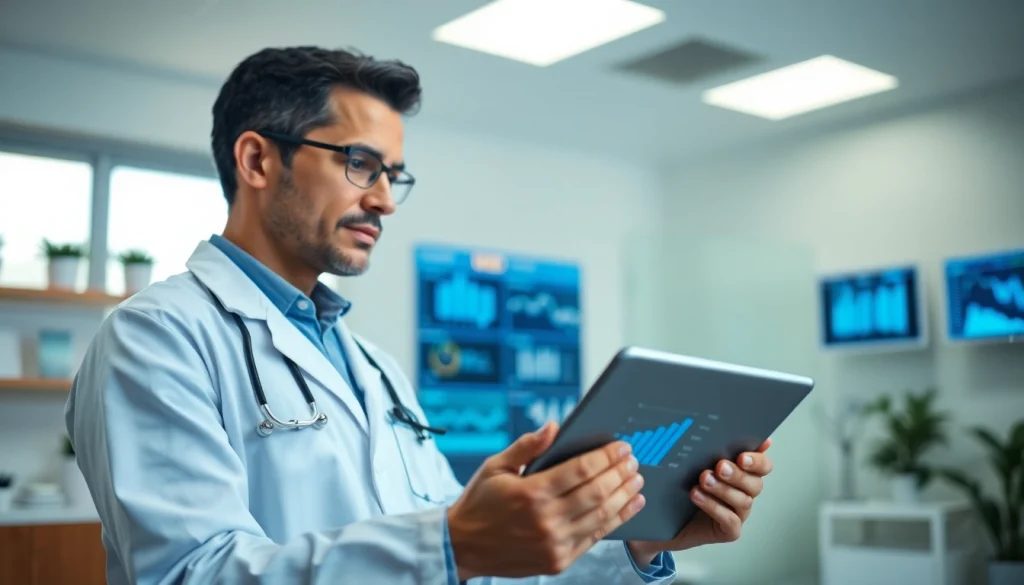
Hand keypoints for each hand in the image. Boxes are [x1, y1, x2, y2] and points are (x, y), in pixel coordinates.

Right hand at [447, 422, 645, 579]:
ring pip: (601, 516)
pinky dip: (617, 520)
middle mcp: (545, 520)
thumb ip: (527, 446)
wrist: (462, 547)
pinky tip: (629, 505)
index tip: (621, 447)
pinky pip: (595, 537)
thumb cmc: (479, 504)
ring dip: (624, 496)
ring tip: (636, 480)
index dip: (605, 457)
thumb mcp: (495, 467)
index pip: (580, 471)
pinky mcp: (559, 561)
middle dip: (619, 474)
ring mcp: (554, 544)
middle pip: (596, 493)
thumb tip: (553, 427)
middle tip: (633, 460)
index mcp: (530, 493)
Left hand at [626, 439, 773, 566]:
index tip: (743, 455)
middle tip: (720, 466)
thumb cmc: (680, 484)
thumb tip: (709, 424)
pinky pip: (730, 520)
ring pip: (743, 500)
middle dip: (738, 474)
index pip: (762, 465)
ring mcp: (738, 512)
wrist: (663, 515)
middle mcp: (744, 492)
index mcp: (742, 472)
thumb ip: (705, 446)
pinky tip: (698, 496)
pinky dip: (714, 507)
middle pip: (755, 483)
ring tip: (704, 479)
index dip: (758, 460)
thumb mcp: (691, 461)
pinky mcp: (729, 530)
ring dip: (723, 489)